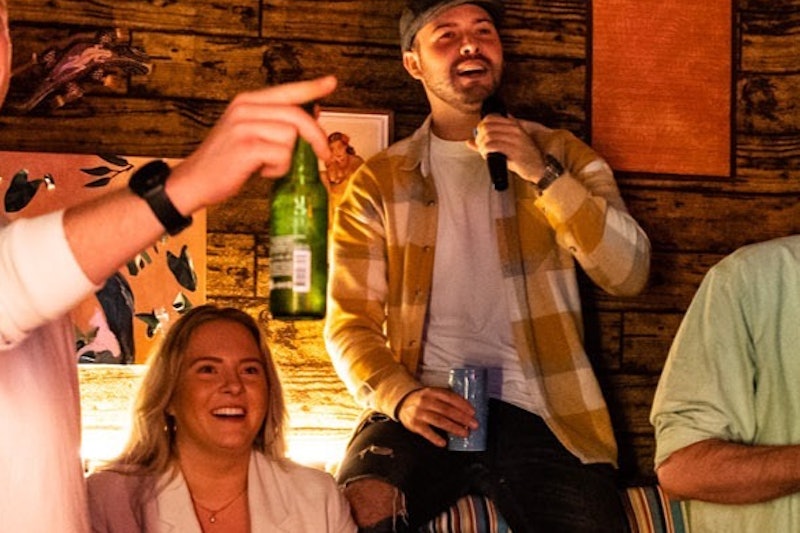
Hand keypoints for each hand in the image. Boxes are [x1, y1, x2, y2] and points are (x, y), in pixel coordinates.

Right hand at [166, 75, 337, 214]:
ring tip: (268, 165)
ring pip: (291, 137)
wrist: (194, 181)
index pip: (287, 90)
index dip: (311, 87)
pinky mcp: (246, 147)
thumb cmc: (225, 161)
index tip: (331, 83)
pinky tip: (261, 172)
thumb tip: (312, 114)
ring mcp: (244, 127)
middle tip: (323, 155)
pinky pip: (282, 156)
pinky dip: (278, 169)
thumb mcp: (250, 133)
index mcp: (247, 102)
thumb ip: (277, 123)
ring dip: (287, 159)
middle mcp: (245, 109)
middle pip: (297, 116)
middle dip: (316, 137)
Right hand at [397, 387, 477, 446]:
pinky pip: (426, 432)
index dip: (462, 404)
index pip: (450, 397)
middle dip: (462, 418)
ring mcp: (419, 412)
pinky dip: (435, 438)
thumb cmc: (424, 399)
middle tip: (473, 424)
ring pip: (439, 420)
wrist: (403, 402)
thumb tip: (466, 409)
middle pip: (446, 410)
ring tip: (464, 433)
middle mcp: (425, 401)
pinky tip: (444, 442)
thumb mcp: (433, 394)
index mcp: (432, 391)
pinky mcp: (414, 424)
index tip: (473, 412)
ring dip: (453, 427)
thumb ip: (446, 399)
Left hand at [468, 114, 544, 183]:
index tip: (479, 137)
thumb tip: (468, 141)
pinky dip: (485, 151)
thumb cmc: (522, 158)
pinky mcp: (514, 151)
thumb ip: (489, 141)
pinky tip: (487, 156)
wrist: (540, 168)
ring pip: (488, 137)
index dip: (480, 127)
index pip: (490, 118)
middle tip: (480, 146)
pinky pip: (492, 146)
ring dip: (481, 146)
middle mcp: (515, 130)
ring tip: (484, 152)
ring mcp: (515, 140)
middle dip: (479, 137)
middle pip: (487, 127)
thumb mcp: (507, 145)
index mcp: (514, 125)